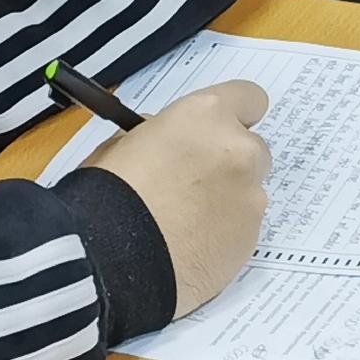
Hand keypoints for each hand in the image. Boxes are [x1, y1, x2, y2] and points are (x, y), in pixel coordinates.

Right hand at [84, 79, 273, 310]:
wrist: (111, 261)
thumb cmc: (106, 197)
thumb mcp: (120, 145)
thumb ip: (160, 133)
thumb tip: (171, 140)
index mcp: (206, 116)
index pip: (249, 98)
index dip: (235, 116)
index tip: (219, 132)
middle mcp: (238, 150)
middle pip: (252, 149)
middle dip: (229, 162)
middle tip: (194, 184)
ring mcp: (251, 196)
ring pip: (250, 191)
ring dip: (228, 199)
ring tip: (186, 223)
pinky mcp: (253, 238)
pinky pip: (244, 227)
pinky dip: (225, 233)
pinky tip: (191, 246)